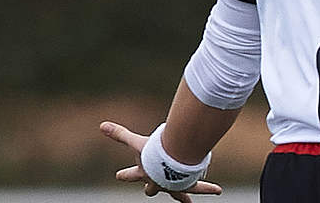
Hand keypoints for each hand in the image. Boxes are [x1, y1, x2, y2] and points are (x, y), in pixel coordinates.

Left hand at [99, 121, 222, 200]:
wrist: (174, 158)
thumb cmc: (154, 152)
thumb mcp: (136, 142)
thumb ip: (120, 134)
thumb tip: (101, 125)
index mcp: (143, 173)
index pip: (130, 175)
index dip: (124, 174)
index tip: (119, 175)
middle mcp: (157, 183)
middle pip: (151, 190)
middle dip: (151, 190)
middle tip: (149, 191)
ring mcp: (172, 186)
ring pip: (177, 195)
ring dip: (183, 198)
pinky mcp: (187, 185)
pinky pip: (199, 188)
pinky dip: (209, 188)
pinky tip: (218, 191)